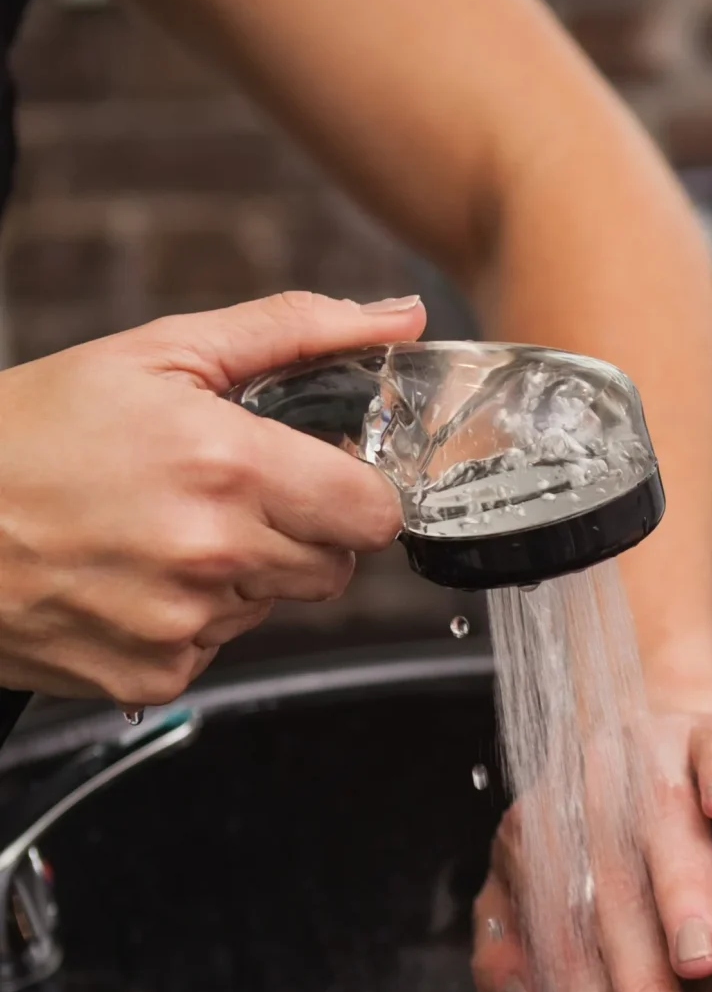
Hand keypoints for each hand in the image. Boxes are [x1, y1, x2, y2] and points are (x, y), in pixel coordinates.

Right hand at [0, 290, 426, 705]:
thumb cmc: (27, 435)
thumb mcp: (158, 355)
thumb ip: (294, 333)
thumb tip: (396, 319)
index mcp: (228, 465)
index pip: (376, 513)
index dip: (357, 492)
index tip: (324, 477)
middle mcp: (214, 552)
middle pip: (337, 566)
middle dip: (302, 530)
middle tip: (227, 495)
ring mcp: (186, 623)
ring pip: (278, 605)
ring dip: (246, 572)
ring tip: (163, 529)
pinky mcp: (157, 673)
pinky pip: (223, 646)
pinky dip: (195, 617)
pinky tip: (136, 575)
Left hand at [471, 705, 711, 991]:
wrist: (653, 734)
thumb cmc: (602, 831)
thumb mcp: (535, 883)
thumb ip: (510, 947)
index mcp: (541, 843)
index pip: (563, 947)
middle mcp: (588, 799)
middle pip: (610, 898)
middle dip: (641, 983)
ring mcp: (648, 757)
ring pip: (661, 824)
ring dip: (680, 890)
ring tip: (702, 958)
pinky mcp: (708, 729)